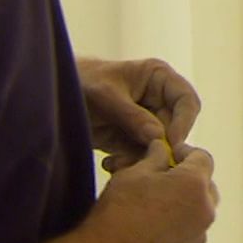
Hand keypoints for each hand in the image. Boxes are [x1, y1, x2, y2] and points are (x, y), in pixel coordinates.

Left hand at [78, 56, 201, 169]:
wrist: (55, 94)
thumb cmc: (82, 82)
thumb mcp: (105, 96)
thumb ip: (132, 115)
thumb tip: (159, 137)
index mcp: (158, 78)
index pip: (187, 101)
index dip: (184, 123)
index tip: (171, 145)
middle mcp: (157, 100)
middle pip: (175, 130)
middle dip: (158, 148)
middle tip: (139, 161)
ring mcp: (146, 121)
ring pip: (160, 148)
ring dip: (142, 160)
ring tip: (116, 163)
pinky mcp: (131, 139)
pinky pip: (142, 156)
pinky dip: (129, 164)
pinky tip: (110, 163)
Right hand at [90, 145, 218, 242]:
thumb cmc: (119, 214)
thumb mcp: (133, 173)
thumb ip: (155, 157)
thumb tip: (161, 150)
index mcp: (194, 184)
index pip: (202, 158)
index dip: (185, 152)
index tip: (170, 152)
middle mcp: (204, 210)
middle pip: (205, 184)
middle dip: (186, 176)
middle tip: (161, 175)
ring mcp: (198, 235)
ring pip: (198, 208)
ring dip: (183, 200)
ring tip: (154, 199)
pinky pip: (191, 230)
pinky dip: (179, 222)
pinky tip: (153, 223)